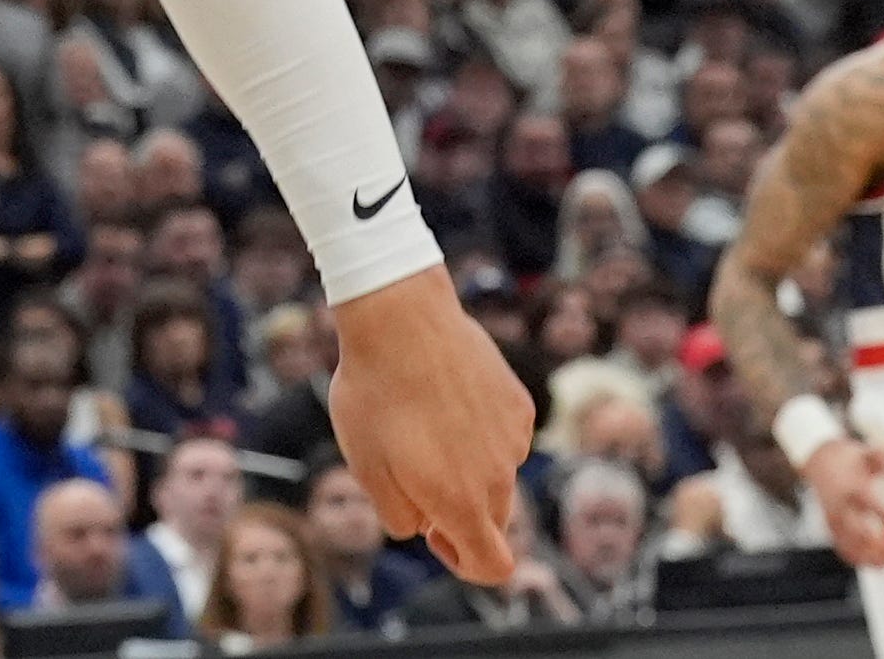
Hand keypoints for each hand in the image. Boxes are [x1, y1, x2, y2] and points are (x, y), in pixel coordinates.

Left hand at [325, 267, 534, 582]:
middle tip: (413, 470)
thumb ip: (399, 515)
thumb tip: (425, 523)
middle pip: (493, 521)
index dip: (465, 564)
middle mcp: (499, 475)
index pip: (494, 567)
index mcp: (461, 501)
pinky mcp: (517, 403)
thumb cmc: (374, 393)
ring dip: (467, 466)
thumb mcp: (365, 467)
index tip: (432, 531)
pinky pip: (502, 436)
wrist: (400, 316)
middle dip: (459, 512)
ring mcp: (513, 437)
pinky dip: (479, 431)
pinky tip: (444, 395)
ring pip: (497, 475)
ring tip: (422, 420)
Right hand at [795, 431, 883, 572]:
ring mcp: (834, 520)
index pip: (880, 510)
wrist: (816, 459)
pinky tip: (880, 563)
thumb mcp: (867, 454)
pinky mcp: (831, 528)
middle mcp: (841, 507)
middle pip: (864, 536)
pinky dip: (861, 561)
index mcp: (852, 488)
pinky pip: (845, 550)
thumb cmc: (847, 458)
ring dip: (876, 559)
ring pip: (853, 548)